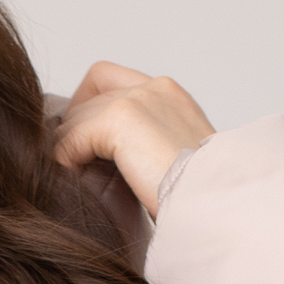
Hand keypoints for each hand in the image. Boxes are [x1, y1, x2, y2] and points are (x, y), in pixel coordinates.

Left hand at [51, 65, 213, 220]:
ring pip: (77, 116)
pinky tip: (76, 183)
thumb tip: (104, 157)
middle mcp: (154, 88)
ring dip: (70, 146)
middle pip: (90, 93)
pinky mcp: (120, 119)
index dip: (91, 108)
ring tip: (76, 176)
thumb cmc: (200, 197)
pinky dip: (66, 160)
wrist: (217, 203)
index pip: (112, 80)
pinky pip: (71, 138)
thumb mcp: (174, 160)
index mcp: (171, 97)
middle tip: (74, 162)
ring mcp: (138, 99)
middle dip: (76, 128)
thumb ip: (144, 146)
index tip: (90, 145)